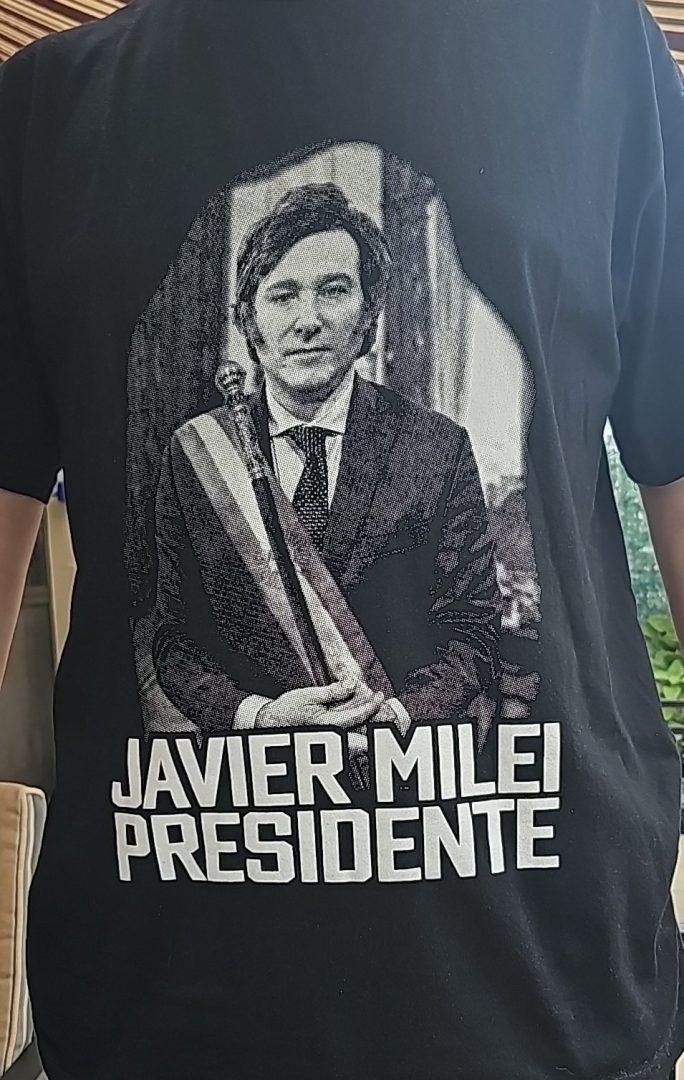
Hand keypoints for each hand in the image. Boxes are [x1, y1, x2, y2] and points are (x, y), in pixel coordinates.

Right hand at [255, 678, 385, 730]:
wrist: (270, 723)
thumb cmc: (287, 711)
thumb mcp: (309, 695)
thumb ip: (333, 691)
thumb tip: (351, 684)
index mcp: (329, 726)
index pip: (358, 716)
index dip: (371, 705)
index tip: (378, 696)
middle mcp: (333, 736)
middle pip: (362, 730)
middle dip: (373, 717)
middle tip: (379, 702)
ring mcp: (331, 738)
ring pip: (356, 731)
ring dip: (364, 718)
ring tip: (370, 704)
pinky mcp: (328, 736)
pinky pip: (347, 730)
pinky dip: (354, 720)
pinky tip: (356, 711)